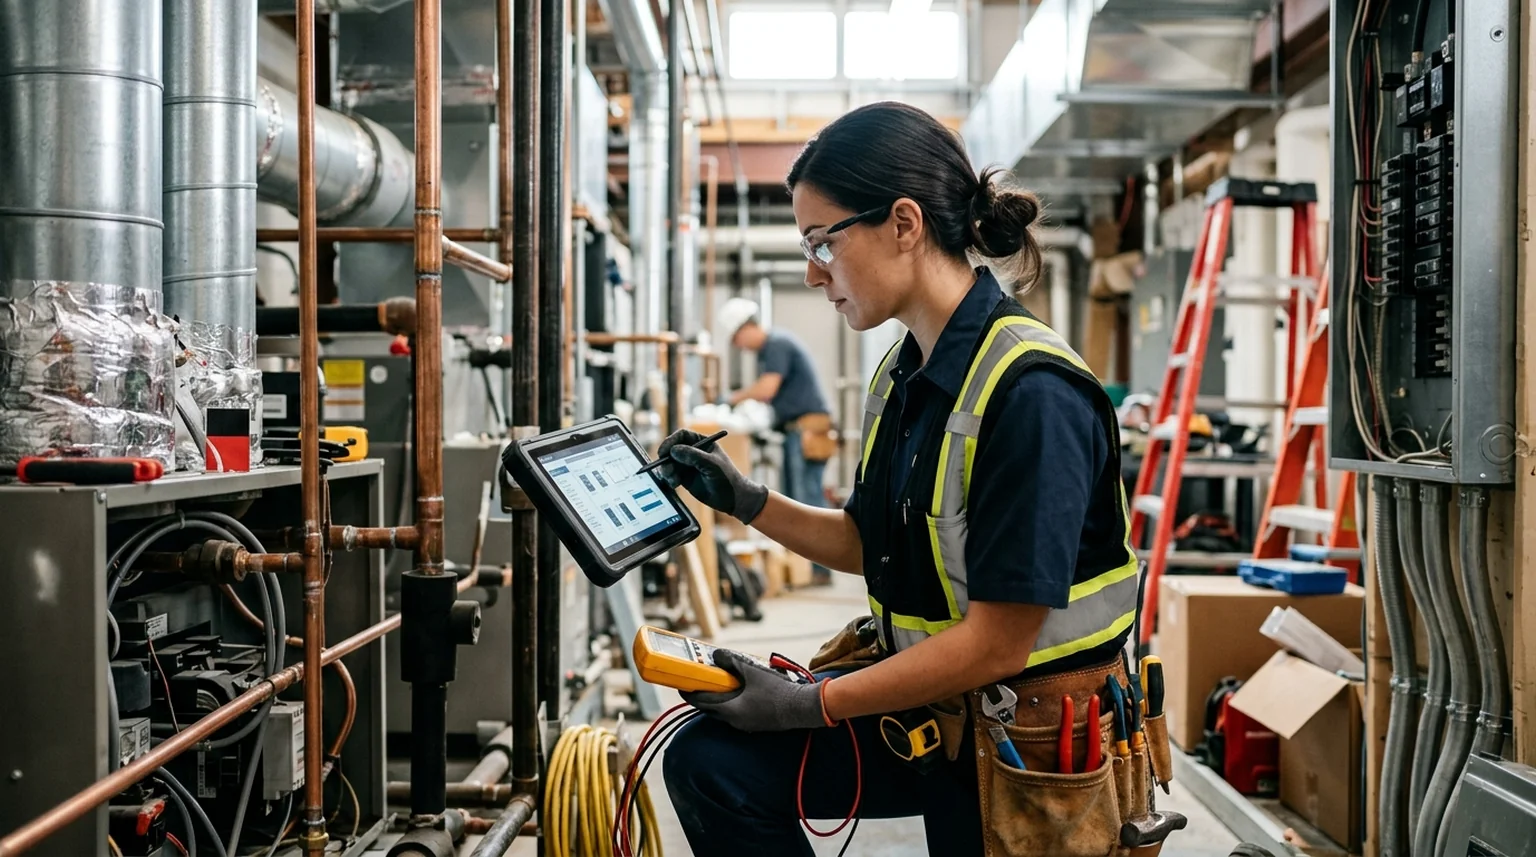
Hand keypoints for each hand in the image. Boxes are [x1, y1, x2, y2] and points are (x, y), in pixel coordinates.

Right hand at [655, 429, 767, 523]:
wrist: (732, 498)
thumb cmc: (726, 478)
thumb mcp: (711, 464)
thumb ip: (693, 456)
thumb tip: (673, 450)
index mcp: (702, 443)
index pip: (682, 436)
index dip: (671, 441)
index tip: (664, 451)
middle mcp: (693, 452)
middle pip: (672, 449)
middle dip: (666, 458)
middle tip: (666, 469)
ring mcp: (688, 465)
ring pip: (669, 463)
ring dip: (667, 470)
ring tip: (673, 480)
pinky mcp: (685, 478)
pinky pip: (671, 475)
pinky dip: (669, 479)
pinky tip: (674, 484)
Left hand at [682, 650, 827, 732]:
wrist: (802, 707)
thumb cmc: (777, 691)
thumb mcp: (752, 671)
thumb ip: (732, 662)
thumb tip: (716, 656)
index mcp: (730, 710)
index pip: (702, 703)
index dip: (690, 693)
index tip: (681, 685)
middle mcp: (735, 721)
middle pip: (711, 708)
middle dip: (704, 695)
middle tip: (699, 682)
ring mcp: (746, 724)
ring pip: (724, 711)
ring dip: (719, 698)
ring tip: (719, 682)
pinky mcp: (755, 723)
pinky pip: (736, 712)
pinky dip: (732, 701)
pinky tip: (739, 690)